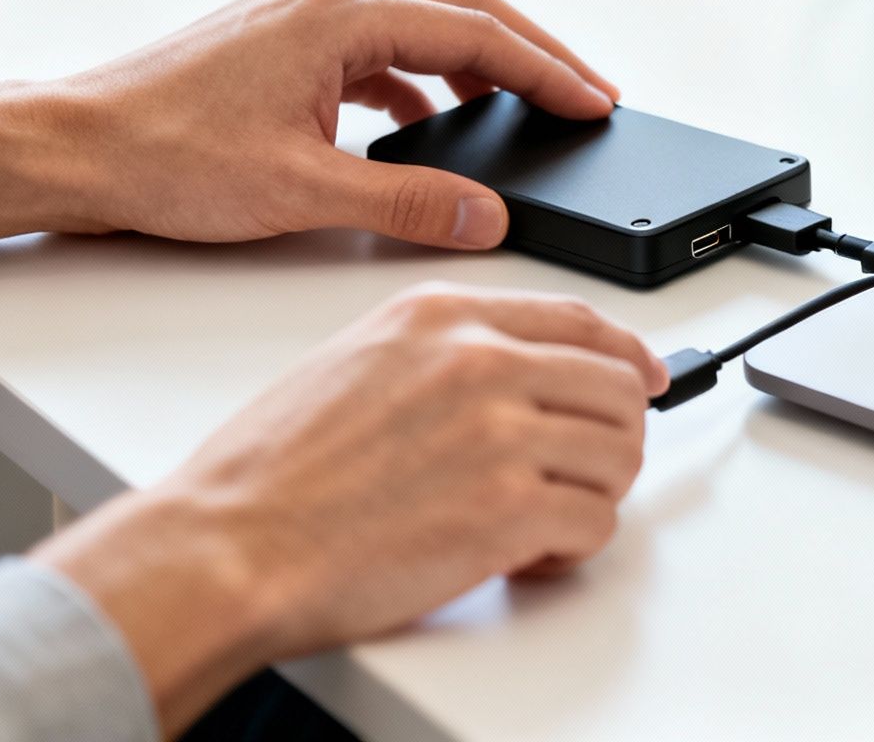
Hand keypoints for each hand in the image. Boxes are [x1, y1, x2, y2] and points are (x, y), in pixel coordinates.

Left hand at [0, 0, 617, 248]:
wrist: (69, 150)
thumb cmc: (160, 159)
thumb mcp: (301, 192)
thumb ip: (408, 201)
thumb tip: (487, 215)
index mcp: (338, 15)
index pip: (478, 34)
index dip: (549, 72)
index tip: (596, 102)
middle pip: (463, 8)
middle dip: (534, 54)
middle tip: (589, 95)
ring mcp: (298, 13)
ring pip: (421, 24)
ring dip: (481, 64)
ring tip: (525, 110)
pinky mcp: (280, 40)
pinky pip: (379, 47)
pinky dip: (424, 78)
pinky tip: (432, 122)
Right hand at [32, 283, 667, 735]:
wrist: (226, 546)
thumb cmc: (271, 473)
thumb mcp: (357, 360)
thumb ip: (445, 351)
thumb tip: (522, 371)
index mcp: (441, 316)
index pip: (579, 318)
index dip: (627, 354)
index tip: (647, 377)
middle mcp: (480, 360)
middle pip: (618, 387)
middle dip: (612, 438)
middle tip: (580, 476)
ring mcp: (500, 431)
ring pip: (620, 455)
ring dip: (593, 496)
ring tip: (541, 522)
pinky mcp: (509, 508)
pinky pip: (597, 522)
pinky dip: (572, 549)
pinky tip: (526, 556)